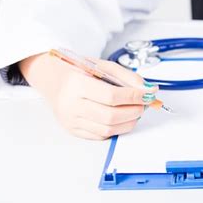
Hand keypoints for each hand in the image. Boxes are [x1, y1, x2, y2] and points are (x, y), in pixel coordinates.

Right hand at [19, 53, 157, 139]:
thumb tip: (148, 90)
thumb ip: (127, 77)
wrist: (54, 80)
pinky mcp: (73, 130)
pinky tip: (122, 119)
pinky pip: (101, 136)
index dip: (133, 97)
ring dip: (128, 122)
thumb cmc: (80, 72)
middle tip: (144, 104)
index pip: (111, 96)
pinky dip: (117, 129)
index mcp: (77, 84)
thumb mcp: (103, 66)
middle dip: (134, 111)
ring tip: (135, 111)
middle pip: (111, 116)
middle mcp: (71, 105)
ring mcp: (71, 121)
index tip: (148, 94)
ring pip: (108, 129)